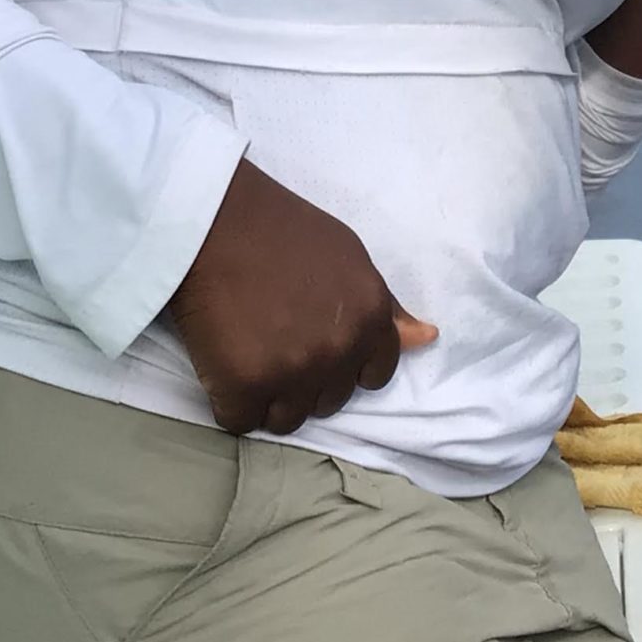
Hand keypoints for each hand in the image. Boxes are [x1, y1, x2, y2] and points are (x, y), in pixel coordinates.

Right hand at [169, 162, 437, 434]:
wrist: (214, 220)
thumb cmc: (283, 231)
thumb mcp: (351, 258)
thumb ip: (385, 306)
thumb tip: (427, 339)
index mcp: (370, 320)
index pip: (374, 376)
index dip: (345, 364)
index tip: (317, 343)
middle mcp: (338, 351)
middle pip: (329, 399)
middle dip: (306, 379)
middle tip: (274, 338)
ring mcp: (292, 372)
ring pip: (287, 418)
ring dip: (269, 396)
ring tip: (249, 351)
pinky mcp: (244, 386)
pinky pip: (241, 420)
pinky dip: (230, 401)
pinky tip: (224, 363)